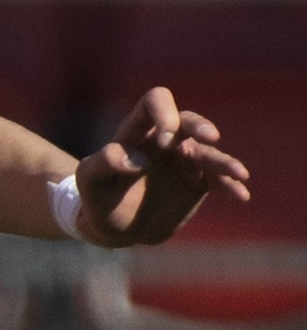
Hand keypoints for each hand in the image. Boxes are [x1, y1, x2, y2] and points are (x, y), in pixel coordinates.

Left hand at [75, 86, 250, 245]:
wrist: (114, 226)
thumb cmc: (96, 197)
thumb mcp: (88, 180)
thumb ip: (105, 163)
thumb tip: (138, 159)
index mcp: (136, 131)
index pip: (154, 103)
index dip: (164, 113)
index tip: (165, 138)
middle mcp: (164, 140)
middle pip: (187, 121)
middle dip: (199, 125)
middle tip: (210, 137)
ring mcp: (182, 160)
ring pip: (208, 152)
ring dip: (223, 160)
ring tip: (239, 173)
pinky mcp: (197, 182)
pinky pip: (218, 179)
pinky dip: (230, 184)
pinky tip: (241, 193)